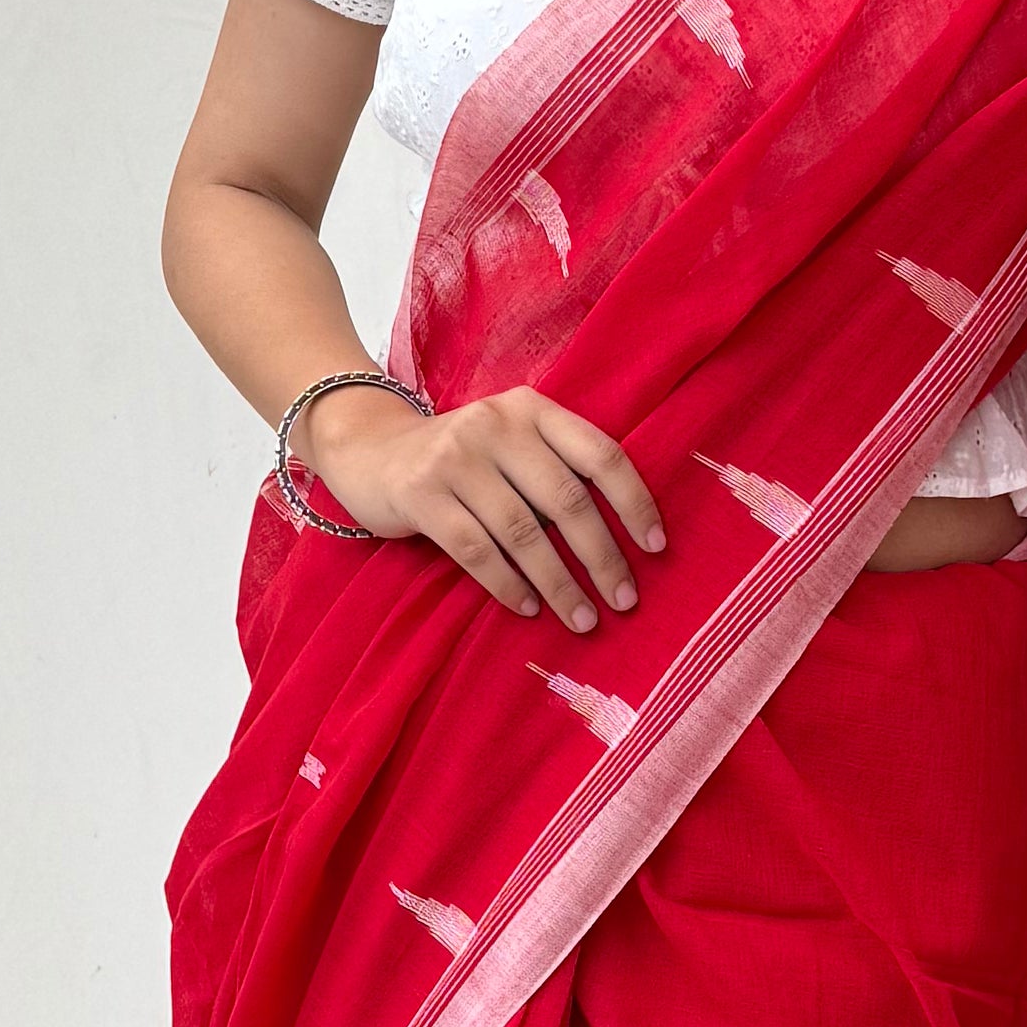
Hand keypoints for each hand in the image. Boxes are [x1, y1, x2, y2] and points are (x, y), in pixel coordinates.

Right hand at [311, 383, 664, 631]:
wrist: (370, 450)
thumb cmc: (462, 459)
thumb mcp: (512, 442)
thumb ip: (556, 468)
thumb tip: (624, 538)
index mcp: (532, 408)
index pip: (599, 454)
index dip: (634, 503)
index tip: (657, 548)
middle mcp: (497, 425)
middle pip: (566, 499)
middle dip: (602, 557)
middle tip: (625, 601)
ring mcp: (455, 457)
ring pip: (523, 532)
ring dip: (559, 583)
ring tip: (583, 618)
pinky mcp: (421, 493)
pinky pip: (476, 550)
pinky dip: (508, 585)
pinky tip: (529, 608)